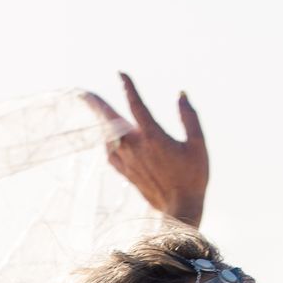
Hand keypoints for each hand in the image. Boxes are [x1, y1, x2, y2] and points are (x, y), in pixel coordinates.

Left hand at [80, 72, 208, 227]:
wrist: (180, 208)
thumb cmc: (194, 176)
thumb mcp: (198, 144)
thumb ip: (189, 117)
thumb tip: (181, 94)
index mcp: (154, 137)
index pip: (136, 106)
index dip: (128, 88)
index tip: (121, 74)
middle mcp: (136, 148)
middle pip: (110, 122)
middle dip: (96, 105)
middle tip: (84, 93)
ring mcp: (128, 161)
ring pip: (107, 136)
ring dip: (99, 122)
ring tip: (92, 109)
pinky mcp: (125, 172)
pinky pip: (110, 153)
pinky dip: (106, 140)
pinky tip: (106, 136)